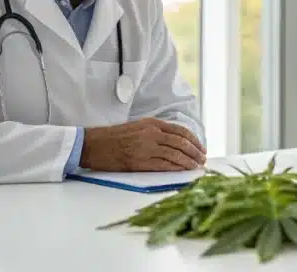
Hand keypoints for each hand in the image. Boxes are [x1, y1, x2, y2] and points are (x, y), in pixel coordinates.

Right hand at [80, 117, 206, 171]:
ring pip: (176, 155)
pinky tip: (184, 172)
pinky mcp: (140, 162)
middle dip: (195, 153)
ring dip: (189, 162)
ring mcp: (146, 147)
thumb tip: (176, 143)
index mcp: (152, 124)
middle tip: (202, 161)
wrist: (94, 144)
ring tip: (196, 168)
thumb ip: (156, 132)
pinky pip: (164, 165)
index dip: (194, 141)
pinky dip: (177, 169)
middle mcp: (152, 134)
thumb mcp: (138, 127)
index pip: (181, 132)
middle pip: (182, 143)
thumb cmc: (114, 137)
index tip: (201, 149)